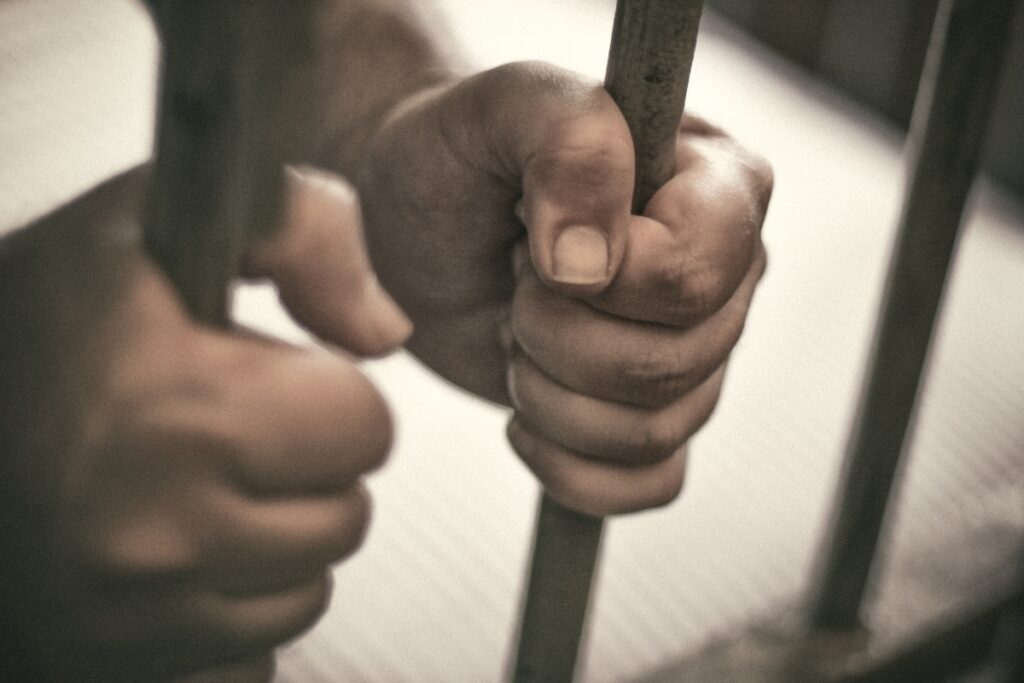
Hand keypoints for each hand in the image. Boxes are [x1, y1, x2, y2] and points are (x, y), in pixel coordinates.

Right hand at [0, 168, 408, 679]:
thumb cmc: (28, 329)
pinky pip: (255, 653)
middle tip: (234, 437)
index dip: (328, 395)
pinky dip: (236, 608)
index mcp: (179, 410)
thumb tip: (384, 330)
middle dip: (308, 470)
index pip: (365, 425)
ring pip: (308, 588)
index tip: (276, 385)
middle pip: (346, 515)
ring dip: (277, 540)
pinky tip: (179, 557)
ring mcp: (137, 617)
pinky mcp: (118, 668)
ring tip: (200, 489)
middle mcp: (158, 529)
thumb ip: (297, 230)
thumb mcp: (152, 227)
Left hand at [354, 62, 770, 515]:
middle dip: (553, 337)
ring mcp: (696, 354)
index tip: (532, 235)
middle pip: (666, 365)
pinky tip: (524, 417)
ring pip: (652, 432)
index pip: (691, 276)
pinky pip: (647, 485)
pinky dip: (568, 468)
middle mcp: (726, 274)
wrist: (416, 222)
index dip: (596, 280)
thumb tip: (594, 266)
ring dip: (547, 395)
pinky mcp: (652, 417)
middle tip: (514, 282)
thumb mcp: (501, 109)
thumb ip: (568, 145)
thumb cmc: (460, 156)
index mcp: (720, 186)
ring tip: (513, 330)